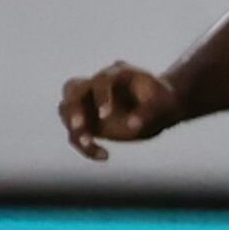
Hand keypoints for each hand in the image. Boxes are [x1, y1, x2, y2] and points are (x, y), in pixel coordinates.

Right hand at [58, 63, 180, 158]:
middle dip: (73, 108)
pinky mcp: (86, 120)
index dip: (101, 97)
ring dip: (73, 128)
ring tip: (89, 144)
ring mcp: (88, 101)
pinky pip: (75, 132)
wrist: (160, 109)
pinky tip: (104, 156)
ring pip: (66, 109)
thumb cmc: (162, 102)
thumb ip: (148, 113)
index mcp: (117, 74)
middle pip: (72, 89)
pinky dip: (84, 145)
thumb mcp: (163, 105)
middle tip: (77, 126)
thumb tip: (132, 126)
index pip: (101, 81)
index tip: (105, 115)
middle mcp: (97, 84)